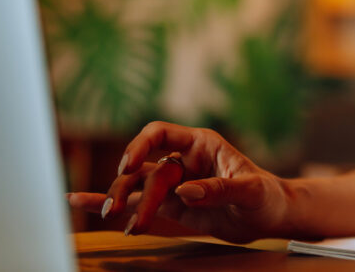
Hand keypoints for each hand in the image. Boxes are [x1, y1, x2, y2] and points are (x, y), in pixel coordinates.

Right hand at [67, 121, 290, 242]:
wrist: (270, 217)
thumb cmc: (266, 196)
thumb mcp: (250, 190)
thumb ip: (220, 189)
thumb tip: (186, 191)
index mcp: (201, 144)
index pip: (160, 133)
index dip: (140, 146)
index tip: (128, 166)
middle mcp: (184, 160)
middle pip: (144, 167)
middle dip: (128, 186)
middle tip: (118, 209)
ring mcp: (175, 183)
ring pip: (139, 187)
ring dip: (123, 202)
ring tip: (118, 221)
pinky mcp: (173, 205)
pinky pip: (139, 203)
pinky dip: (116, 204)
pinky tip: (84, 204)